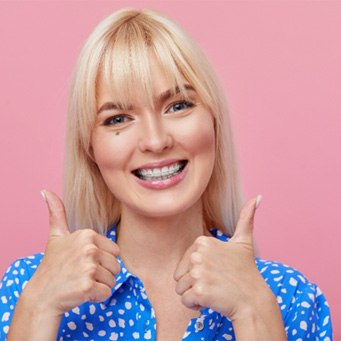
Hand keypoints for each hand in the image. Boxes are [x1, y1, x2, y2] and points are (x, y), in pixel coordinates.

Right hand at [23, 190, 119, 315]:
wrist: (42, 295)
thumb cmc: (53, 265)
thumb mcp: (56, 236)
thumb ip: (57, 213)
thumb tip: (46, 191)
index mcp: (87, 234)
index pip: (115, 251)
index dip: (103, 260)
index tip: (85, 262)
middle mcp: (89, 248)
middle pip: (116, 265)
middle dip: (103, 273)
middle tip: (83, 274)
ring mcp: (88, 267)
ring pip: (113, 280)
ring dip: (100, 285)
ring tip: (82, 282)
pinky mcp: (88, 285)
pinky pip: (107, 292)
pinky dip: (97, 296)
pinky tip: (82, 293)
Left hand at [174, 196, 273, 319]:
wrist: (253, 300)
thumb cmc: (246, 271)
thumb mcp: (244, 241)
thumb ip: (246, 218)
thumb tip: (258, 197)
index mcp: (203, 242)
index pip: (186, 261)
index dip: (198, 270)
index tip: (216, 271)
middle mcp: (198, 254)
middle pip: (180, 275)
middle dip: (194, 283)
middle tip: (215, 283)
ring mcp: (198, 272)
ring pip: (180, 289)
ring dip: (194, 295)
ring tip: (213, 291)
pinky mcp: (199, 291)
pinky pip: (185, 301)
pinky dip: (195, 305)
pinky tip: (211, 301)